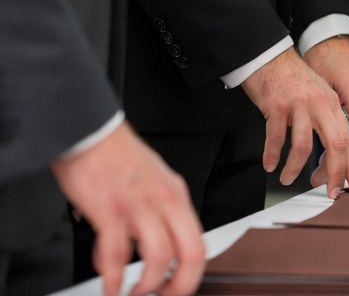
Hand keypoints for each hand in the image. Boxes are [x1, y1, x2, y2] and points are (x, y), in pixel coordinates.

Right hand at [51, 122, 204, 295]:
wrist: (90, 130)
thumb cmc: (115, 155)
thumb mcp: (152, 180)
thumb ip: (158, 209)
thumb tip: (157, 242)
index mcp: (176, 195)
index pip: (199, 241)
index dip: (192, 273)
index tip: (178, 287)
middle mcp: (164, 201)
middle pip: (191, 252)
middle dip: (180, 285)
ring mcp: (139, 206)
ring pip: (159, 257)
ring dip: (147, 285)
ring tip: (131, 295)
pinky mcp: (110, 209)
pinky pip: (118, 253)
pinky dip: (114, 276)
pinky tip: (110, 286)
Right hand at [240, 48, 348, 197]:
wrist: (268, 55)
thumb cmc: (290, 78)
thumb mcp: (317, 94)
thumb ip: (327, 117)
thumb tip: (336, 149)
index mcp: (332, 103)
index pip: (348, 139)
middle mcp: (320, 104)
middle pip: (336, 145)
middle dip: (334, 173)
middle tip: (330, 192)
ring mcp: (299, 105)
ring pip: (304, 146)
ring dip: (294, 168)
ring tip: (287, 179)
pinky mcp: (277, 106)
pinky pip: (277, 138)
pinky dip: (272, 155)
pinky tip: (269, 164)